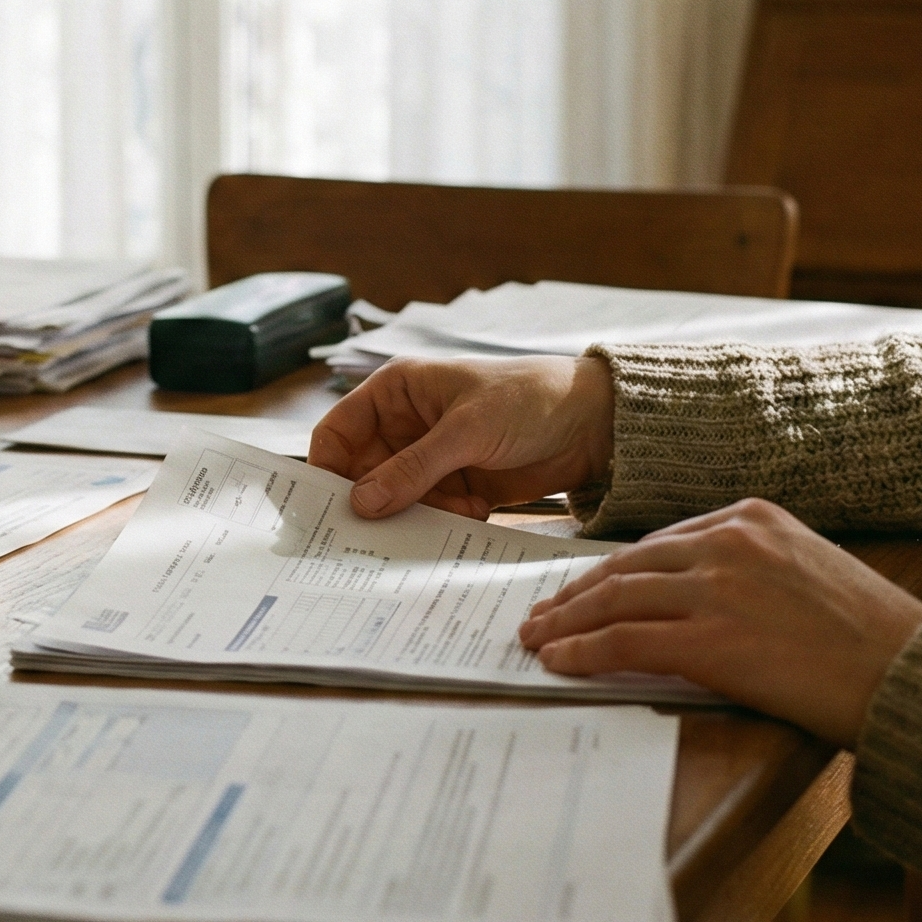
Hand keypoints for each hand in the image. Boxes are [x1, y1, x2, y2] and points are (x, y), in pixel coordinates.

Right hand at [308, 355, 614, 520]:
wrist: (592, 423)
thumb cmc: (528, 399)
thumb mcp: (466, 430)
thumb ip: (413, 468)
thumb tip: (361, 503)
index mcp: (396, 391)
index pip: (339, 430)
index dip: (328, 467)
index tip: (328, 506)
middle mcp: (406, 424)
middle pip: (363, 472)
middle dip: (374, 499)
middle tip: (377, 530)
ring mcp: (430, 457)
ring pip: (395, 498)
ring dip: (415, 513)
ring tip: (448, 512)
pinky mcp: (456, 485)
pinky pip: (428, 512)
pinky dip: (442, 520)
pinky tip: (471, 511)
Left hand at [517, 498, 921, 747]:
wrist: (913, 675)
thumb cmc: (873, 638)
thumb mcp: (808, 572)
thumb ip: (749, 570)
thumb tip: (692, 599)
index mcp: (751, 516)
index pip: (659, 542)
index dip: (614, 569)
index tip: (583, 586)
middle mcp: (728, 541)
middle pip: (628, 565)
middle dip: (577, 592)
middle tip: (541, 612)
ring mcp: (717, 589)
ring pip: (616, 598)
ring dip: (567, 620)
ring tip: (537, 637)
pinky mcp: (711, 640)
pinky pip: (625, 641)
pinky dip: (584, 650)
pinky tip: (559, 661)